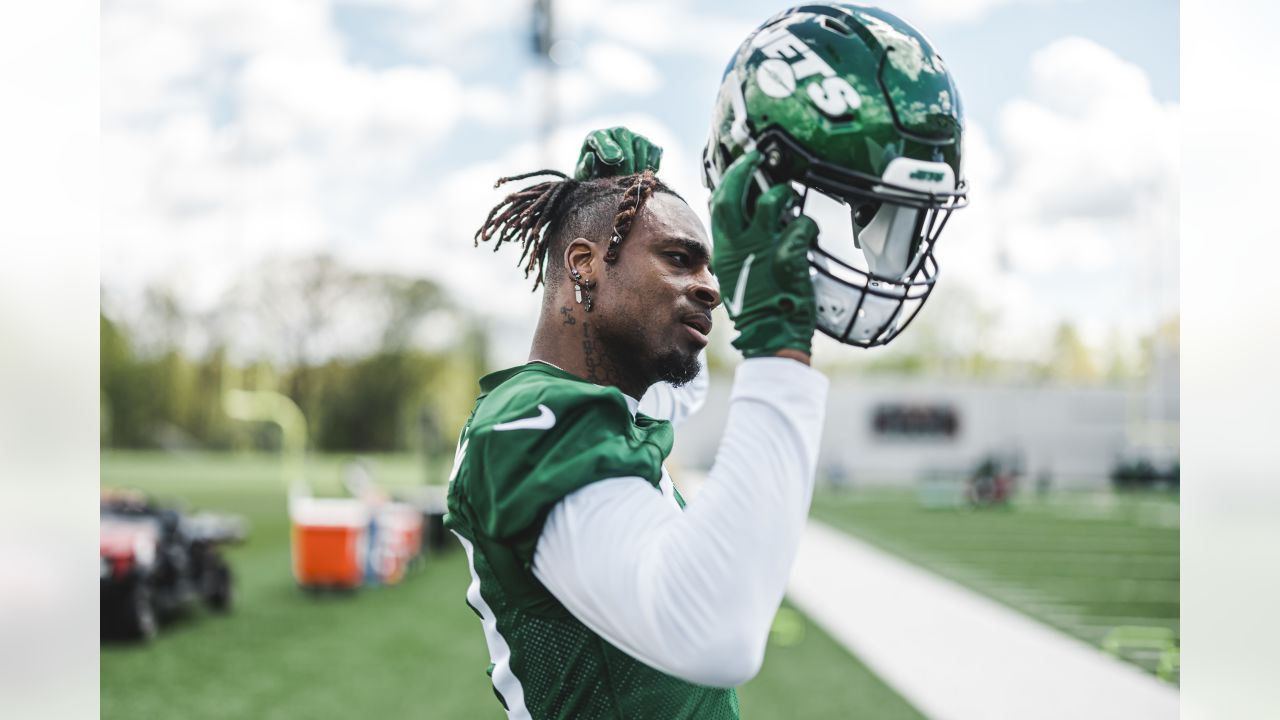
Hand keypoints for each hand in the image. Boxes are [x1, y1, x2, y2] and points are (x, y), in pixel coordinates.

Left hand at [573, 127, 662, 179]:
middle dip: (625, 158)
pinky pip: (654, 151)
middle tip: (623, 177)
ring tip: (632, 180)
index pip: (601, 136)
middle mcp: (616, 132)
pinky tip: (643, 176)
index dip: (607, 147)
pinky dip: (651, 164)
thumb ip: (584, 168)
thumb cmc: (595, 178)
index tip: (613, 160)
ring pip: (640, 142)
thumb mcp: (585, 177)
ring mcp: (635, 137)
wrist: (613, 182)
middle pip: (623, 135)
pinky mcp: (650, 146)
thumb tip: (590, 156)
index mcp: (596, 137)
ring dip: (638, 163)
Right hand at [710, 151, 817, 358]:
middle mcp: (739, 247)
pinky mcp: (787, 259)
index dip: (729, 180)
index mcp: (726, 251)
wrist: (771, 337)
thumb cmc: (760, 309)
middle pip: (732, 196)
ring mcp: (763, 251)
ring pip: (769, 204)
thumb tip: (751, 226)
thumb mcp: (740, 275)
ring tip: (789, 194)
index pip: (719, 205)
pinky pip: (801, 226)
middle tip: (758, 156)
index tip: (741, 165)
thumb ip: (742, 249)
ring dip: (782, 193)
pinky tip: (810, 230)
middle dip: (745, 170)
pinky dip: (808, 224)